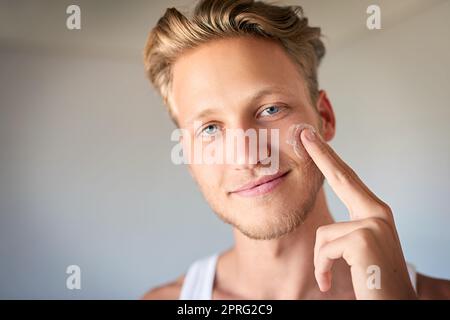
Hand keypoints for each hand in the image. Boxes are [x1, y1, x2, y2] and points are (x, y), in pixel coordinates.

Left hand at [300, 127, 416, 298]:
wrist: (393, 305)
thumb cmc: (373, 280)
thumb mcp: (359, 250)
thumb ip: (346, 231)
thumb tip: (325, 229)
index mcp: (375, 213)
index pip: (348, 179)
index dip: (329, 159)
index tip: (315, 140)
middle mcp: (378, 213)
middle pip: (342, 176)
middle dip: (321, 154)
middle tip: (305, 132)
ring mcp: (373, 223)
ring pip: (322, 234)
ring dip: (321, 261)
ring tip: (332, 277)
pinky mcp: (363, 238)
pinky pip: (324, 249)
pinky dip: (322, 269)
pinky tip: (331, 281)